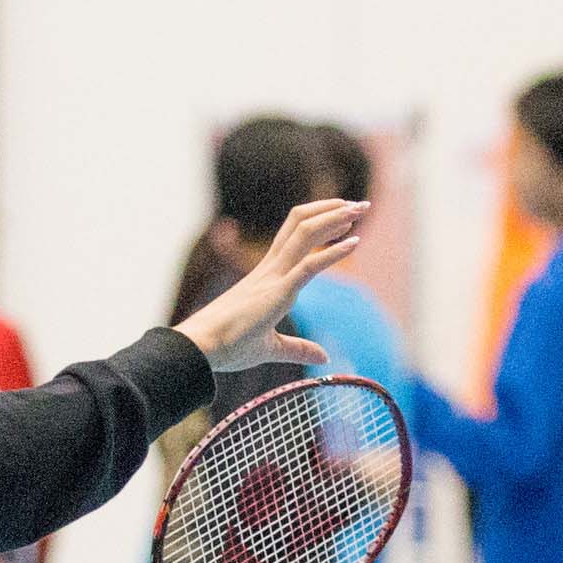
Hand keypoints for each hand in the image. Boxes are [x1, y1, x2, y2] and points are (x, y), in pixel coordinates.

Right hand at [175, 200, 366, 374]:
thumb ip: (297, 348)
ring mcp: (273, 277)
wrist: (202, 348)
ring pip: (305, 233)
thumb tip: (323, 357)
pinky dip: (333, 252)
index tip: (345, 221)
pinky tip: (354, 244)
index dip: (319, 223)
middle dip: (332, 210)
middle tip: (360, 205)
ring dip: (335, 219)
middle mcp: (270, 269)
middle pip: (302, 224)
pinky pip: (309, 265)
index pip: (294, 236)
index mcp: (267, 276)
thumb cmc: (228, 346)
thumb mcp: (271, 347)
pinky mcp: (277, 292)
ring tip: (360, 209)